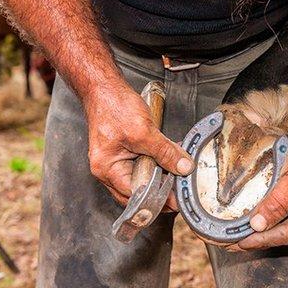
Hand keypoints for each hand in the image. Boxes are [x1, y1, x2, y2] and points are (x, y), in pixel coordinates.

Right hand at [83, 79, 193, 205]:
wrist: (105, 88)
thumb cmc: (113, 106)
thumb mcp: (143, 131)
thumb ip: (165, 152)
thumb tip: (183, 167)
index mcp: (107, 170)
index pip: (136, 195)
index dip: (158, 199)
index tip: (177, 200)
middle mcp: (109, 170)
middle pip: (138, 192)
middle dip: (160, 192)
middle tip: (180, 193)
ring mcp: (116, 162)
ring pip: (142, 179)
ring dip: (160, 178)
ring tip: (178, 178)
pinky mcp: (125, 153)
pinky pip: (142, 166)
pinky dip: (157, 166)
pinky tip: (171, 163)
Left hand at [236, 130, 287, 249]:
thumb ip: (276, 204)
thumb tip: (258, 224)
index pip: (286, 235)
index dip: (262, 240)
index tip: (241, 243)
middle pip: (285, 233)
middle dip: (260, 237)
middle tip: (236, 242)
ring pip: (284, 225)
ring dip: (264, 229)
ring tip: (242, 233)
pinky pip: (286, 214)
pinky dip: (270, 217)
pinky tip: (256, 220)